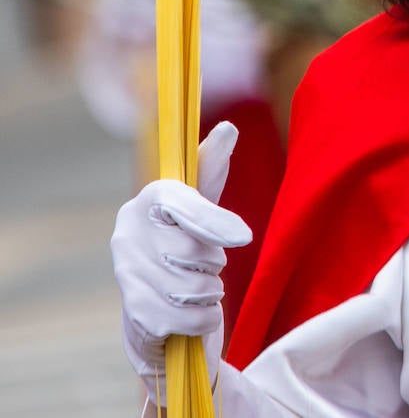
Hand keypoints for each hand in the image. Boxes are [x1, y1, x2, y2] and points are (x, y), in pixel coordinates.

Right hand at [111, 121, 251, 400]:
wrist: (157, 308)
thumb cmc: (186, 245)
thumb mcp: (201, 205)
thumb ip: (213, 169)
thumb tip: (229, 127)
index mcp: (148, 200)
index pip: (180, 205)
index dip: (212, 221)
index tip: (244, 237)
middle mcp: (128, 234)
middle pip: (191, 250)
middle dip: (213, 262)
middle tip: (210, 263)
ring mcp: (127, 274)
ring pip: (190, 287)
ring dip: (210, 292)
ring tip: (204, 287)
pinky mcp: (133, 313)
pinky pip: (185, 317)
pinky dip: (203, 318)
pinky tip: (198, 311)